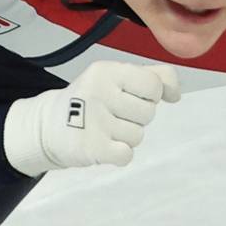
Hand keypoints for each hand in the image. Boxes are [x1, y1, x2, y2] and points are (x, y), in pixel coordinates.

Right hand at [2, 62, 178, 176]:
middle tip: (113, 114)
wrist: (50, 126)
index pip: (154, 84)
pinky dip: (119, 153)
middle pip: (149, 113)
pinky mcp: (91, 147)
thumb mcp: (117, 77)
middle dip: (137, 117)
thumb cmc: (92, 100)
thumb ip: (153, 76)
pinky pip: (127, 154)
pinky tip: (104, 143)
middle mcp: (99, 92)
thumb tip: (176, 95)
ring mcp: (94, 120)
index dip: (151, 94)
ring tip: (105, 128)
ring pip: (138, 135)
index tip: (135, 96)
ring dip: (126, 136)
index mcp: (108, 71)